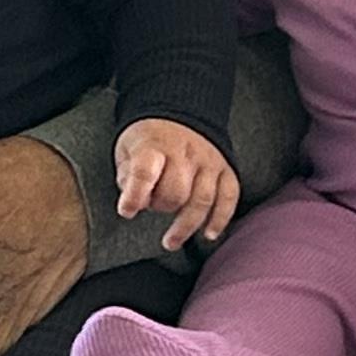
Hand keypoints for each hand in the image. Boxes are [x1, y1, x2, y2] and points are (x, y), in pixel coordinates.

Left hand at [115, 118, 239, 253]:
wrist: (180, 113)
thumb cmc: (151, 139)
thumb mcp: (128, 149)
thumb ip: (127, 176)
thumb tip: (132, 203)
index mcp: (155, 145)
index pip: (145, 172)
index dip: (134, 196)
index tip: (126, 211)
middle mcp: (185, 153)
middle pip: (176, 192)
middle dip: (161, 206)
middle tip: (152, 207)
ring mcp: (208, 161)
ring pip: (202, 200)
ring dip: (186, 226)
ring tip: (171, 241)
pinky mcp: (225, 169)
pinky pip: (228, 197)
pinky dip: (220, 218)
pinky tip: (209, 234)